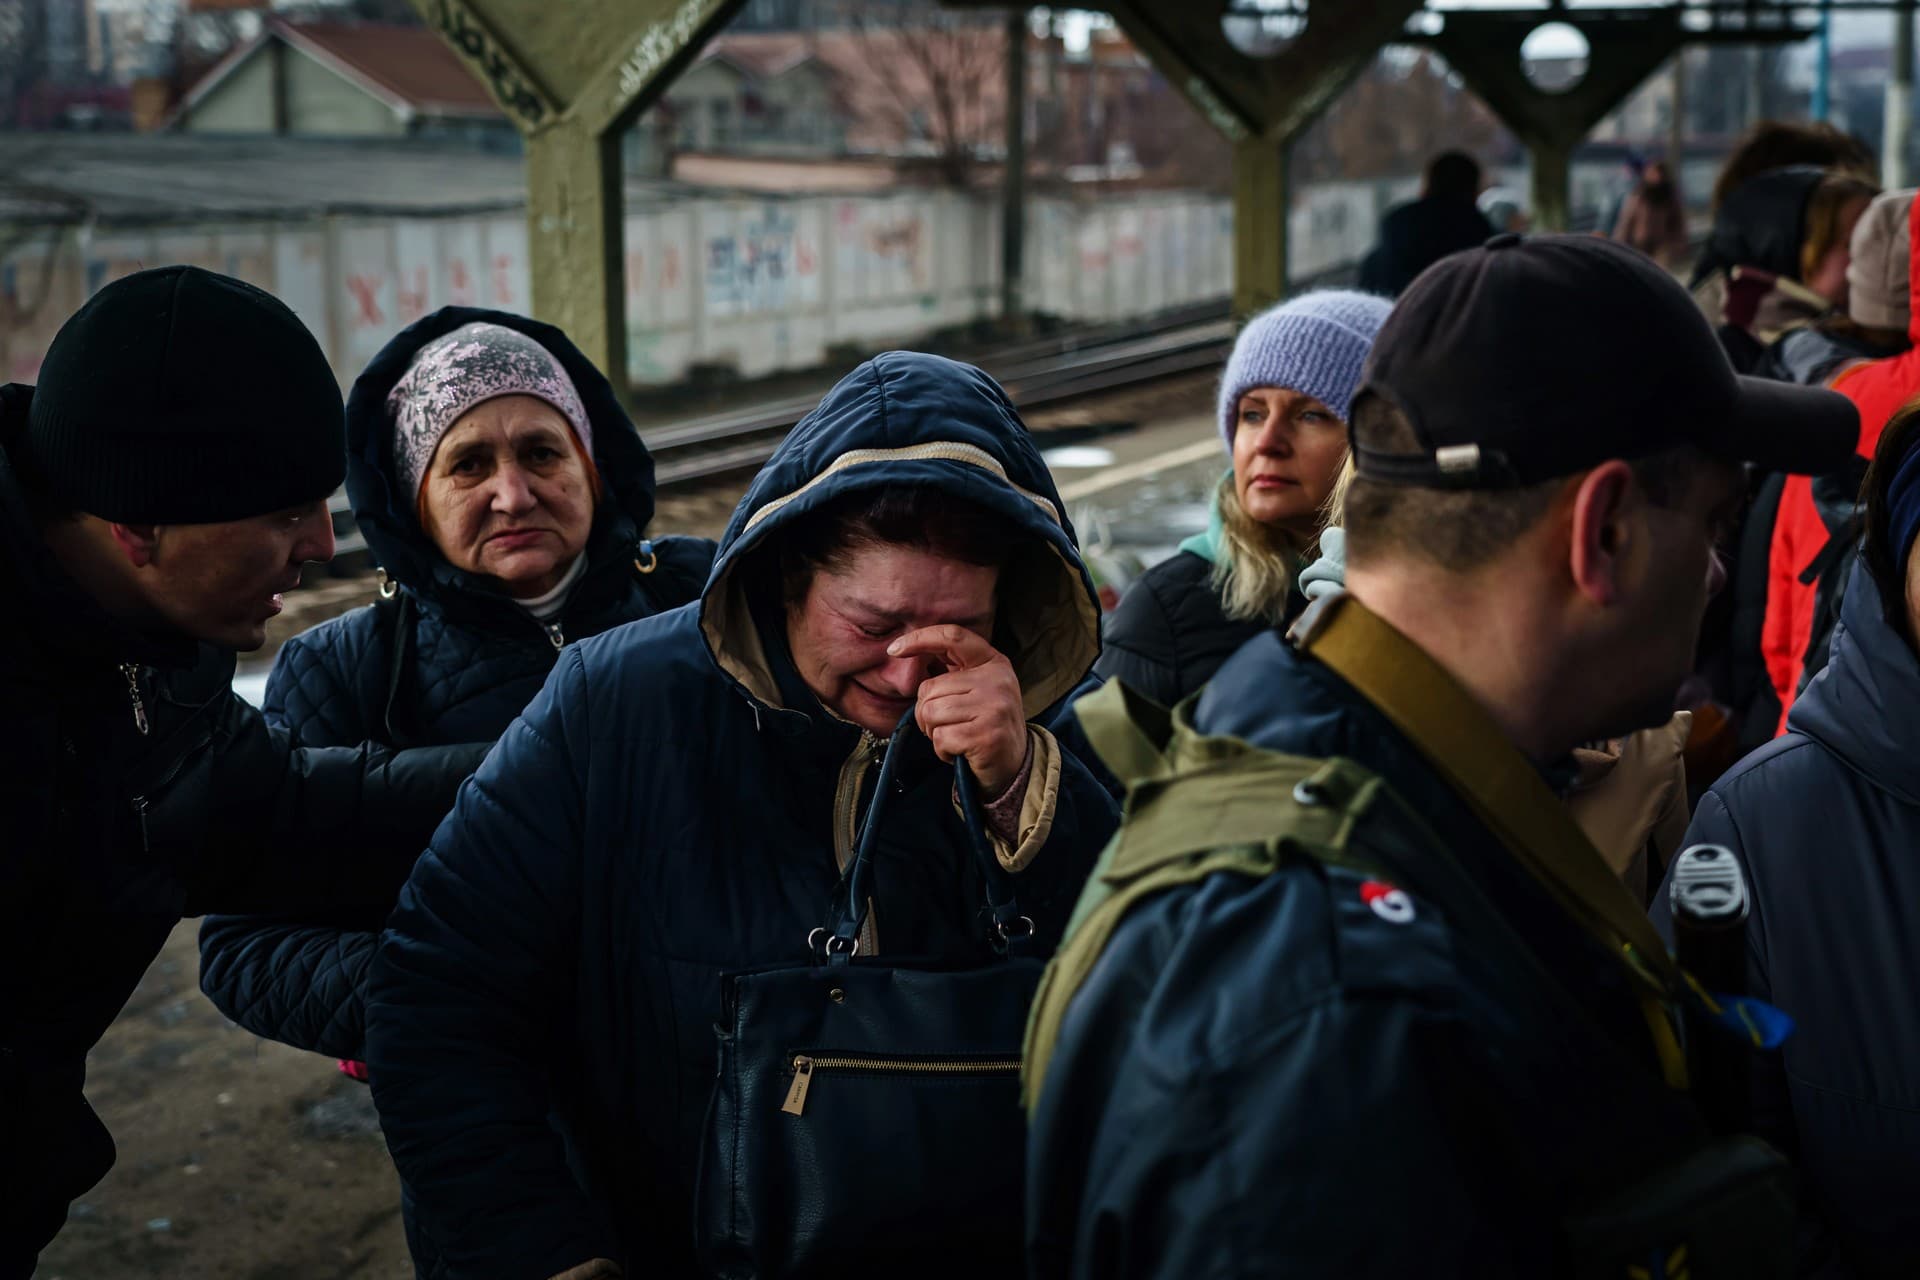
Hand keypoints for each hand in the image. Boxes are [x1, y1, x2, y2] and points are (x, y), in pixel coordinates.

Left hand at [890, 625, 1028, 795]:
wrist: (1015, 765)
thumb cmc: (986, 724)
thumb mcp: (978, 689)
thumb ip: (953, 671)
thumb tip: (906, 650)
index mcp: (994, 662)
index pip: (952, 636)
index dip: (919, 638)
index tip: (894, 649)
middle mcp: (997, 680)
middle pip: (930, 687)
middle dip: (927, 712)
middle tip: (950, 725)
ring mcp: (994, 707)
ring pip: (930, 712)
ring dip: (934, 732)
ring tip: (957, 737)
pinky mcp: (986, 735)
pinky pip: (940, 737)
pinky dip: (942, 750)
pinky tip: (960, 752)